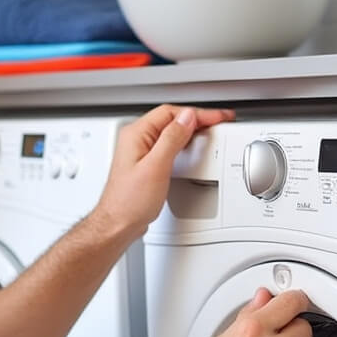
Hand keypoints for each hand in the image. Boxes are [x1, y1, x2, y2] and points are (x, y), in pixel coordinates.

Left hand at [94, 104, 233, 238]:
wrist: (118, 223)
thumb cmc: (129, 201)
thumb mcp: (156, 167)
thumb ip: (172, 139)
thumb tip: (187, 118)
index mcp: (136, 134)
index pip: (171, 113)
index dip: (197, 113)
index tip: (217, 117)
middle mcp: (136, 139)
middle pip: (171, 119)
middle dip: (197, 118)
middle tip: (219, 121)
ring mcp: (140, 151)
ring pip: (170, 131)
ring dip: (191, 129)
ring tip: (210, 130)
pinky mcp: (145, 163)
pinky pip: (168, 145)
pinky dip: (183, 142)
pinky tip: (192, 147)